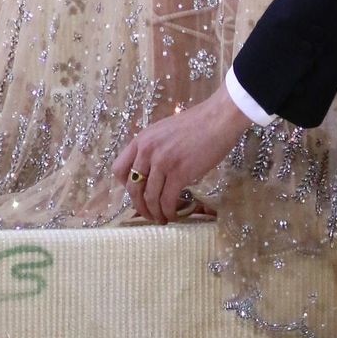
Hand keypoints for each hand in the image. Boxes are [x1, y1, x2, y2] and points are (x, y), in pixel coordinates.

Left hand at [112, 85, 249, 223]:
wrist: (217, 119)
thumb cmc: (195, 124)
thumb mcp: (164, 132)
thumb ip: (153, 149)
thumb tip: (149, 174)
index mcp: (142, 140)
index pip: (119, 169)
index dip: (125, 187)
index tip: (136, 195)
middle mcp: (147, 151)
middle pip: (133, 188)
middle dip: (139, 206)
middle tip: (149, 215)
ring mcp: (162, 162)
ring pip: (150, 198)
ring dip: (155, 213)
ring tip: (162, 219)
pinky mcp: (179, 173)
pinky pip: (167, 200)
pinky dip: (169, 212)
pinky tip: (174, 215)